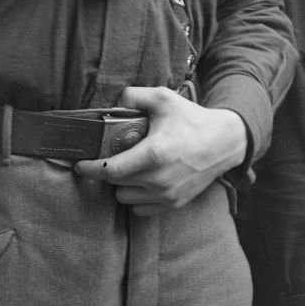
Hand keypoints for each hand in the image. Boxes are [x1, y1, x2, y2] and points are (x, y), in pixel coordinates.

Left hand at [74, 86, 247, 215]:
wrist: (224, 142)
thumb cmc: (193, 119)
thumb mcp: (164, 98)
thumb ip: (134, 96)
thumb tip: (113, 104)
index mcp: (153, 154)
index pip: (108, 170)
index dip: (89, 168)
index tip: (80, 165)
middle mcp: (159, 179)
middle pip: (115, 184)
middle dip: (110, 171)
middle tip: (116, 157)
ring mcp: (166, 195)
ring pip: (125, 198)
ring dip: (124, 185)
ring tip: (133, 169)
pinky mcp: (174, 204)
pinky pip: (141, 209)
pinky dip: (138, 198)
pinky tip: (145, 181)